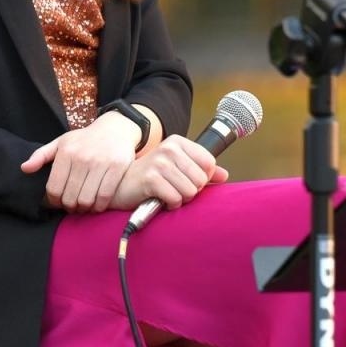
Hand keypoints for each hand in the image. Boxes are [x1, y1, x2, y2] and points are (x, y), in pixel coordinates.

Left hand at [21, 111, 140, 211]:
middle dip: (68, 207)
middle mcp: (82, 157)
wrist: (115, 128)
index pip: (54, 188)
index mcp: (66, 152)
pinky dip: (99, 206)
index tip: (57, 203)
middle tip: (71, 206)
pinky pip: (104, 196)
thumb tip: (24, 169)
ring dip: (83, 209)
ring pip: (86, 200)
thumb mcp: (61, 142)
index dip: (53, 201)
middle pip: (69, 197)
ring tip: (82, 207)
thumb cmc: (84, 139)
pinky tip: (96, 205)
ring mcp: (101, 163)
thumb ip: (41, 156)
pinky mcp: (117, 167)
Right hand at [111, 133, 228, 211]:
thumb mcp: (177, 168)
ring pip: (190, 191)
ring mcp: (159, 163)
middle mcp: (169, 148)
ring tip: (167, 194)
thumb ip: (201, 170)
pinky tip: (161, 199)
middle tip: (175, 189)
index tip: (186, 180)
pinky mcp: (151, 179)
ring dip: (180, 199)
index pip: (209, 163)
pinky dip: (170, 204)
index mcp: (178, 142)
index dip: (202, 178)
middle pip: (201, 179)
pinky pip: (176, 199)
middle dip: (191, 191)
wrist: (121, 185)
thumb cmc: (150, 177)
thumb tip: (224, 175)